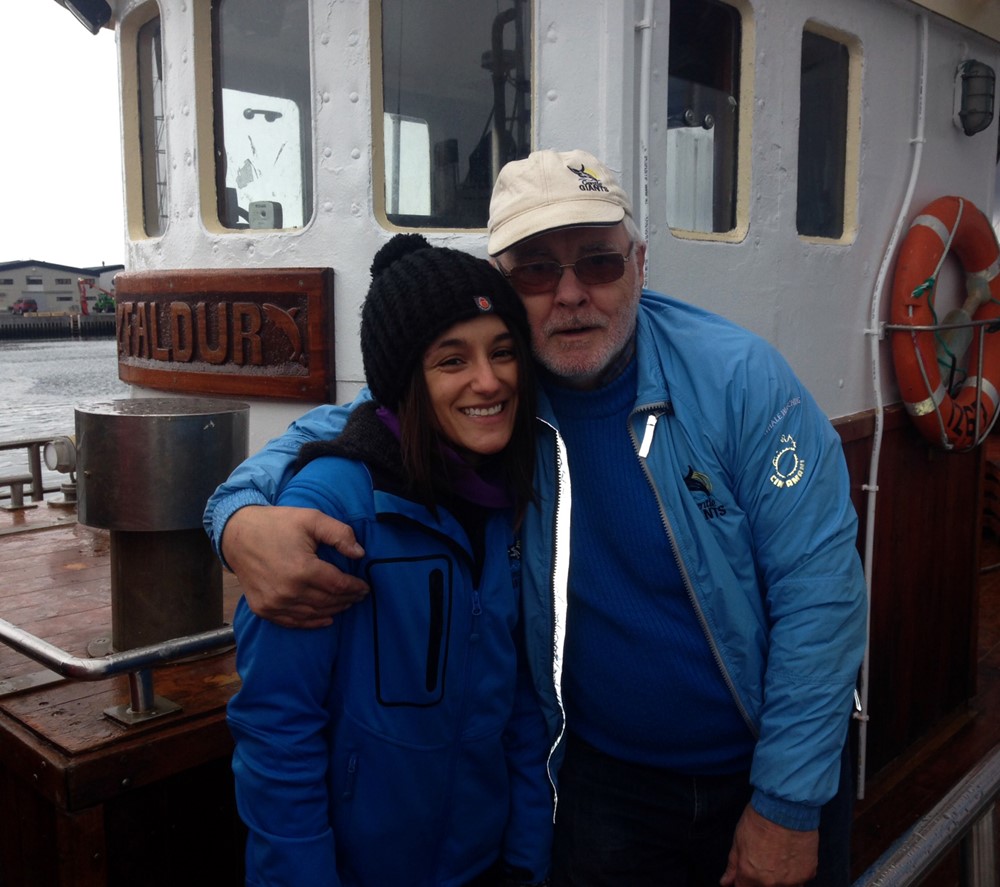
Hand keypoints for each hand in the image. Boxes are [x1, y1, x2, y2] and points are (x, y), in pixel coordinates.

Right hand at [221, 505, 367, 627]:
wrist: (237, 534)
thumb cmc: (277, 524)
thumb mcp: (311, 519)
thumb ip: (339, 534)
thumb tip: (360, 554)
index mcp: (303, 570)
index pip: (339, 585)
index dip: (356, 587)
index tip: (366, 587)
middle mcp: (289, 591)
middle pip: (328, 602)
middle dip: (348, 599)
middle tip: (359, 596)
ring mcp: (274, 603)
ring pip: (313, 614)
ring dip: (333, 610)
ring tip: (346, 604)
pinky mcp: (263, 609)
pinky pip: (293, 622)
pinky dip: (312, 622)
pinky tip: (325, 618)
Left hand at [720, 805, 817, 886]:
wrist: (785, 808)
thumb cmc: (759, 820)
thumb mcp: (738, 840)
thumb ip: (733, 865)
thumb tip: (725, 882)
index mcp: (749, 875)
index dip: (743, 881)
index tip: (746, 874)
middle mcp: (770, 883)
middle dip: (759, 879)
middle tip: (763, 861)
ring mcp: (791, 881)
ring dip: (779, 880)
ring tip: (778, 859)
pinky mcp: (808, 874)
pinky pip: (799, 881)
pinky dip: (795, 874)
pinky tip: (791, 857)